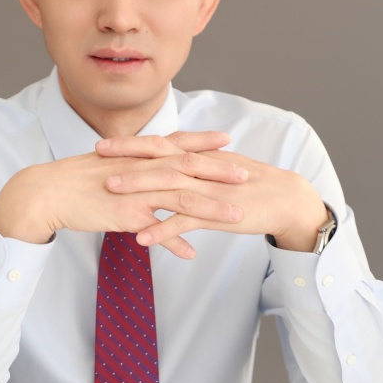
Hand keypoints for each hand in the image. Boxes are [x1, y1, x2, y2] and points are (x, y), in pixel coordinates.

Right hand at [0, 131, 243, 258]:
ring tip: (236, 217)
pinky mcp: (124, 215)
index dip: (203, 142)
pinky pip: (154, 231)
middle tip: (247, 174)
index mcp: (138, 156)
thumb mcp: (111, 168)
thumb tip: (145, 171)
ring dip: (210, 209)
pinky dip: (173, 242)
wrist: (46, 191)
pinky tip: (191, 254)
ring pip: (180, 199)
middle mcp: (141, 170)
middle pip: (187, 168)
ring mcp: (135, 192)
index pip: (176, 144)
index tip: (227, 140)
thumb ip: (132, 170)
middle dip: (219, 171)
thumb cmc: (76, 180)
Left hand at [96, 136, 328, 252]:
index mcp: (200, 157)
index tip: (104, 145)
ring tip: (110, 192)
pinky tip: (141, 238)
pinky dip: (163, 229)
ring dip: (139, 188)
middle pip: (159, 158)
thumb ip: (196, 167)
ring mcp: (209, 190)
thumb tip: (172, 165)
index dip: (131, 144)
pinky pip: (186, 221)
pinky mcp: (218, 213)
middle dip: (127, 157)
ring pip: (168, 186)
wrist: (286, 200)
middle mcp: (202, 168)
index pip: (161, 145)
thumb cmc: (252, 187)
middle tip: (96, 156)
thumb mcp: (219, 171)